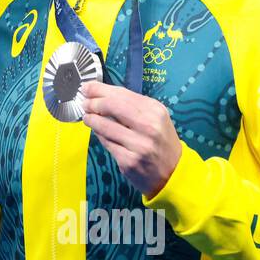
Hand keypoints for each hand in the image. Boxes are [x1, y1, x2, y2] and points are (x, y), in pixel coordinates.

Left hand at [79, 81, 181, 197]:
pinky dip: (99, 135)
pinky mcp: (129, 160)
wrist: (174, 172)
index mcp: (155, 110)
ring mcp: (139, 144)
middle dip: (93, 102)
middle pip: (112, 106)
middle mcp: (149, 126)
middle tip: (85, 103)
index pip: (122, 94)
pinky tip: (98, 132)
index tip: (87, 87)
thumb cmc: (160, 141)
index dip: (100, 89)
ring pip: (105, 126)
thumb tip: (102, 94)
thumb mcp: (155, 118)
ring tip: (87, 117)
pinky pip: (106, 143)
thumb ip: (132, 106)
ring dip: (91, 119)